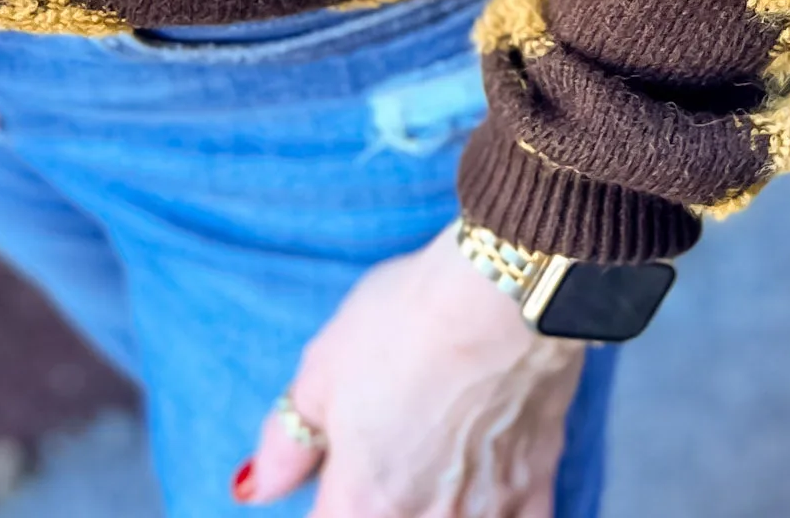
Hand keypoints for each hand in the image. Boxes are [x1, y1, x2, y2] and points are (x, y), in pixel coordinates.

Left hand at [234, 224, 586, 514]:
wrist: (503, 293)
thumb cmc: (407, 319)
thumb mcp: (323, 366)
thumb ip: (287, 439)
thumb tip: (254, 485)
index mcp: (358, 499)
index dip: (325, 504)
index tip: (334, 481)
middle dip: (379, 505)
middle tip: (387, 460)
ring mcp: (483, 510)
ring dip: (438, 512)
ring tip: (433, 474)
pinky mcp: (535, 485)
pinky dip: (499, 515)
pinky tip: (489, 499)